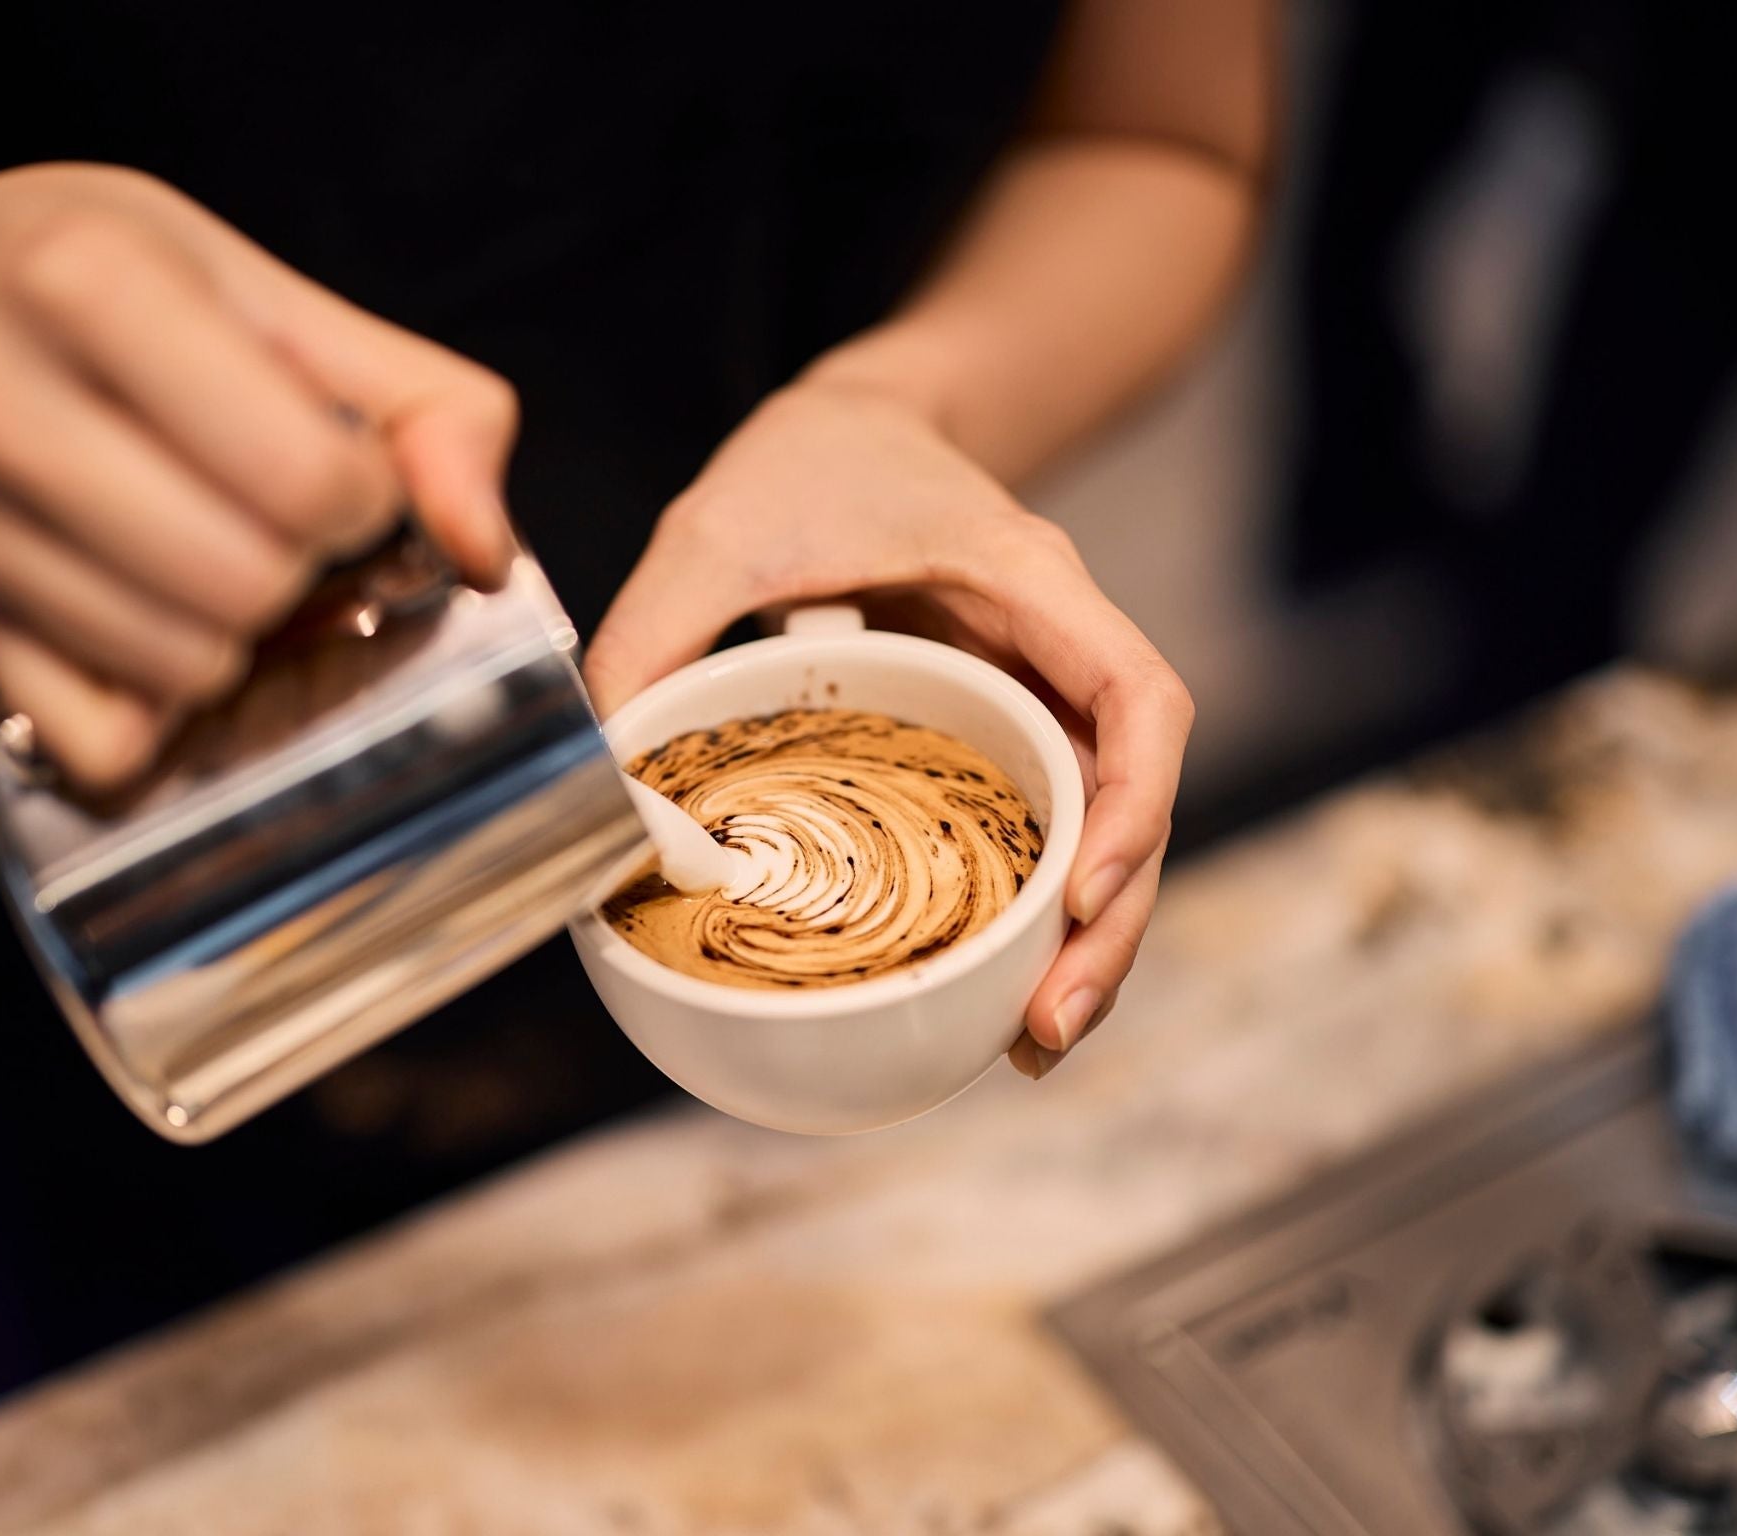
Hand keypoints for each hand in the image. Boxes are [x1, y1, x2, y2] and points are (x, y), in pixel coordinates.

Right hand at [0, 164, 518, 786]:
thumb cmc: (128, 290)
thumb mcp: (284, 301)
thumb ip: (428, 411)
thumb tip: (485, 550)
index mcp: (88, 282)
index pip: (302, 477)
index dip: (361, 498)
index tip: (339, 472)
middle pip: (242, 584)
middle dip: (301, 571)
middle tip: (278, 526)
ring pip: (176, 669)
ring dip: (239, 641)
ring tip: (215, 563)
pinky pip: (101, 738)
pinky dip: (159, 712)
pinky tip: (157, 625)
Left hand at [585, 380, 1191, 1071]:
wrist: (862, 415)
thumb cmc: (812, 456)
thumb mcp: (714, 530)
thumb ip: (653, 638)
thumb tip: (596, 789)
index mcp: (1031, 583)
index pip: (1140, 697)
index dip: (1132, 805)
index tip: (1083, 898)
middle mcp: (1060, 647)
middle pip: (1135, 795)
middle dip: (1112, 922)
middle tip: (1047, 1032)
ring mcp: (1040, 693)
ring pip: (1100, 828)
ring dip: (1082, 938)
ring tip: (1028, 1045)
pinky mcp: (1005, 728)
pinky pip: (1041, 824)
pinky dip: (1029, 908)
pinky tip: (990, 985)